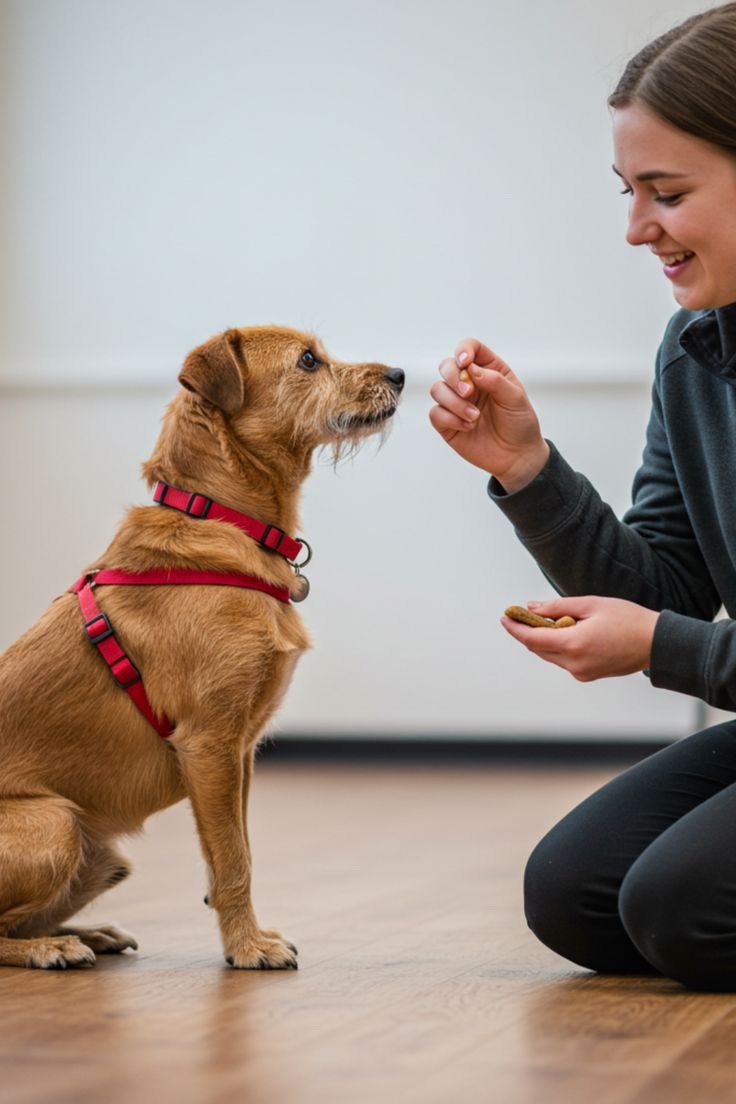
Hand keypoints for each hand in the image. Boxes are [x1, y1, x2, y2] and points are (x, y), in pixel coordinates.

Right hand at [429, 337, 549, 490]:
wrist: (516, 456)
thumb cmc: (519, 424)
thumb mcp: (515, 398)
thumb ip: (495, 380)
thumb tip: (471, 369)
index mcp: (488, 370)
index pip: (470, 349)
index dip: (463, 350)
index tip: (465, 362)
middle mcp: (469, 383)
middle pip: (447, 365)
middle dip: (453, 376)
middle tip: (468, 392)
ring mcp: (456, 403)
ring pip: (437, 389)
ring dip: (454, 402)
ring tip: (474, 417)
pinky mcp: (447, 423)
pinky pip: (435, 413)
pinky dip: (450, 419)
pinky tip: (468, 427)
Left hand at [500, 596, 659, 680]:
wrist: (656, 643)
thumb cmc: (627, 619)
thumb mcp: (591, 604)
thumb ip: (558, 607)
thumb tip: (532, 607)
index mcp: (573, 645)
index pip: (532, 639)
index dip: (515, 628)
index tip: (505, 617)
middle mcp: (574, 664)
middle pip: (538, 649)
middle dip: (526, 632)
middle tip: (518, 614)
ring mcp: (581, 672)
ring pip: (550, 655)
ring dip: (542, 639)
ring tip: (541, 620)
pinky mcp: (588, 675)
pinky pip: (564, 660)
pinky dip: (557, 646)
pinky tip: (563, 631)